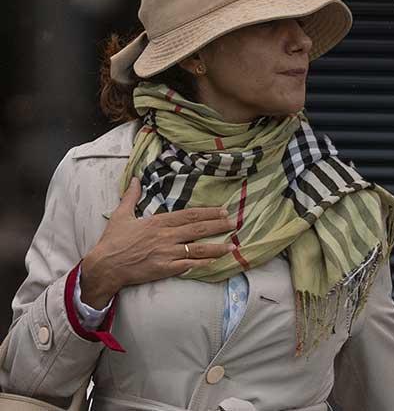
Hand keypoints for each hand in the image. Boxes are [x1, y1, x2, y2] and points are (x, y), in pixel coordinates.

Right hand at [80, 177, 236, 308]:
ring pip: (198, 249)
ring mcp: (167, 253)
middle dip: (218, 226)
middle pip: (198, 230)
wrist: (105, 266)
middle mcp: (166, 236)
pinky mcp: (165, 269)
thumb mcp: (121, 215)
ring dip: (217, 247)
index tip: (222, 211)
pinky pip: (189, 266)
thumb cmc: (112, 241)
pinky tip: (215, 261)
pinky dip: (203, 263)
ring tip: (232, 246)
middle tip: (234, 223)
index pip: (189, 216)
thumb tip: (136, 179)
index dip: (208, 213)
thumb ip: (131, 196)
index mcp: (158, 222)